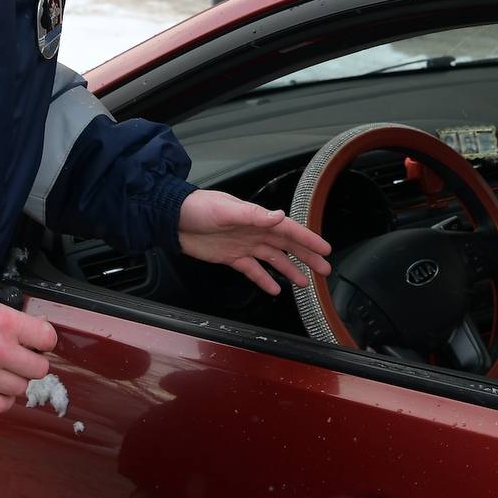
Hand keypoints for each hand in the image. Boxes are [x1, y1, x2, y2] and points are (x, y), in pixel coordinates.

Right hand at [0, 288, 58, 416]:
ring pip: (20, 389)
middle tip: (19, 357)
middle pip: (39, 369)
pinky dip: (1, 399)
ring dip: (15, 381)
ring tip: (2, 372)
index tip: (34, 340)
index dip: (43, 340)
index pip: (47, 339)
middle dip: (32, 362)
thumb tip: (33, 331)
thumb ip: (10, 319)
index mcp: (5, 323)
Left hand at [177, 191, 332, 295]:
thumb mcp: (226, 209)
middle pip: (286, 246)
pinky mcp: (231, 257)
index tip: (325, 249)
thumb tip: (279, 216)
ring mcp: (244, 245)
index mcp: (256, 218)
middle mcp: (254, 232)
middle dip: (306, 257)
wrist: (173, 219)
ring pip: (273, 260)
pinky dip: (264, 280)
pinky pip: (252, 270)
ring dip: (290, 270)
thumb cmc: (198, 208)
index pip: (288, 229)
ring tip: (306, 283)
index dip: (308, 239)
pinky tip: (275, 289)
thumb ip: (253, 215)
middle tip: (325, 269)